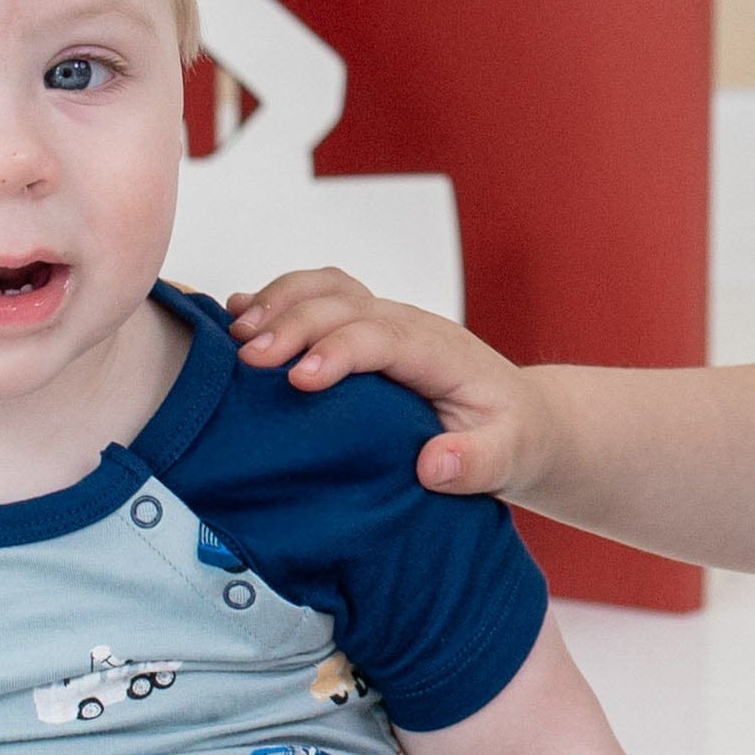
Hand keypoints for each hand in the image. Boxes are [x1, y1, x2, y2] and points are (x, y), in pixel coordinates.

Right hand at [224, 269, 548, 499]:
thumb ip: (478, 463)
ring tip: (235, 333)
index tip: (299, 380)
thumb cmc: (510, 436)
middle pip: (346, 305)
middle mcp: (411, 326)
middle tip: (248, 360)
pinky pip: (321, 296)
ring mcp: (386, 321)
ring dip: (279, 302)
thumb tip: (434, 466)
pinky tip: (236, 312)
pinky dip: (278, 298)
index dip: (340, 351)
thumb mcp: (510, 457)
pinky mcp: (368, 327)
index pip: (385, 338)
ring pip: (328, 289)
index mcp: (442, 354)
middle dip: (294, 325)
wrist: (520, 416)